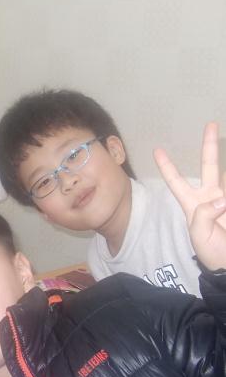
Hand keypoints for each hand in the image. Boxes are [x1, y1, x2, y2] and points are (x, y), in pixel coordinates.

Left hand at [154, 122, 225, 270]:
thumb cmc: (213, 251)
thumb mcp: (199, 235)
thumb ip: (204, 215)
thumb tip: (222, 198)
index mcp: (194, 204)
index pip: (176, 181)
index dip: (167, 166)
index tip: (157, 150)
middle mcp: (212, 197)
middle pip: (209, 165)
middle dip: (209, 145)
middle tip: (211, 124)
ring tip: (225, 203)